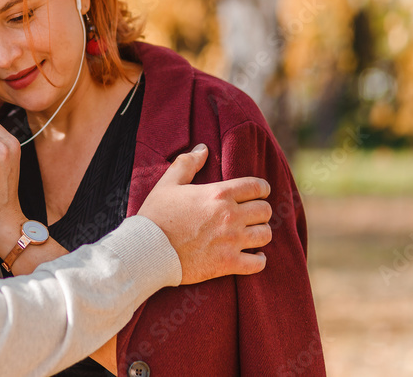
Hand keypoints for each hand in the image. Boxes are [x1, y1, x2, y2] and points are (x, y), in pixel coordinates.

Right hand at [137, 144, 271, 284]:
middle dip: (260, 210)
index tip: (259, 192)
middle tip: (251, 214)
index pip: (256, 187)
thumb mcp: (168, 183)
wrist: (147, 249)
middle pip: (265, 211)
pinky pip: (257, 263)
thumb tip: (203, 149)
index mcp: (218, 194)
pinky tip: (253, 256)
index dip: (262, 188)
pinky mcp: (227, 264)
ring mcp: (231, 241)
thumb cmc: (156, 214)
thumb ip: (187, 163)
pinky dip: (259, 260)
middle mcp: (230, 216)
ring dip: (260, 233)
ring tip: (251, 234)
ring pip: (265, 235)